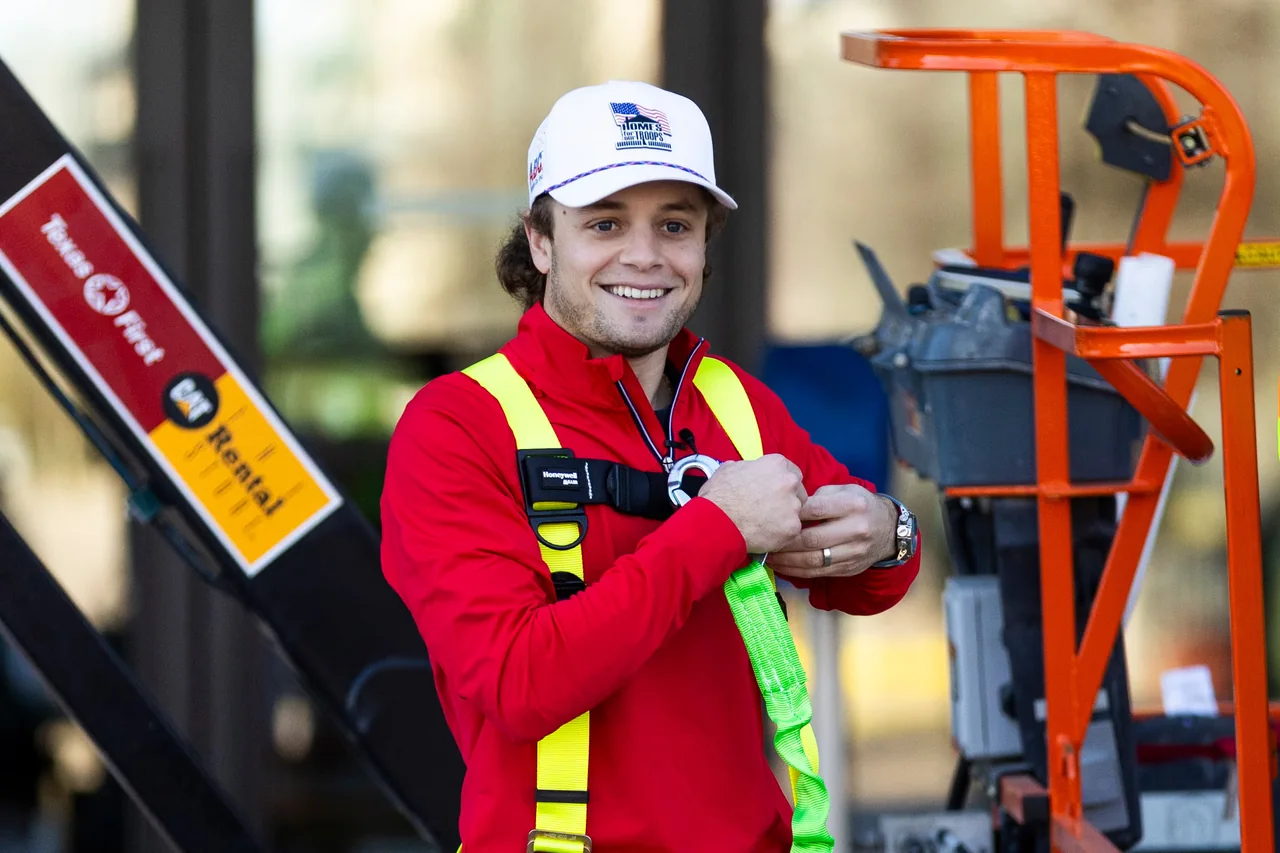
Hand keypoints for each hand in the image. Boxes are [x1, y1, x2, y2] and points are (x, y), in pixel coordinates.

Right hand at [698, 454, 806, 553]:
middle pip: (799, 493)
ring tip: (764, 524)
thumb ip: (748, 467)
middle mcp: (789, 483)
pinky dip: (780, 535)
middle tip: (770, 509)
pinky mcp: (792, 528)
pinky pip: (791, 532)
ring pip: (796, 514)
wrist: (716, 522)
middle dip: (788, 501)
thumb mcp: (729, 469)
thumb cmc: (719, 496)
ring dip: (784, 519)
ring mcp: (793, 507)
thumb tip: (748, 470)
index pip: (792, 472)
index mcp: (777, 464)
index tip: (775, 492)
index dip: (782, 484)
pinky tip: (765, 535)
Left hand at [767, 484, 897, 577]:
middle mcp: (856, 529)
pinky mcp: (849, 568)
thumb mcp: (844, 491)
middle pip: (812, 539)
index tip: (772, 515)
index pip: (816, 509)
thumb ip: (818, 497)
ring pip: (814, 560)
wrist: (888, 529)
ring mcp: (854, 551)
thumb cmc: (858, 505)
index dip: (792, 513)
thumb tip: (790, 506)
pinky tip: (782, 567)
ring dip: (787, 561)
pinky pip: (819, 572)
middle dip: (784, 542)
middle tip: (764, 541)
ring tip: (768, 557)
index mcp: (853, 505)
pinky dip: (797, 571)